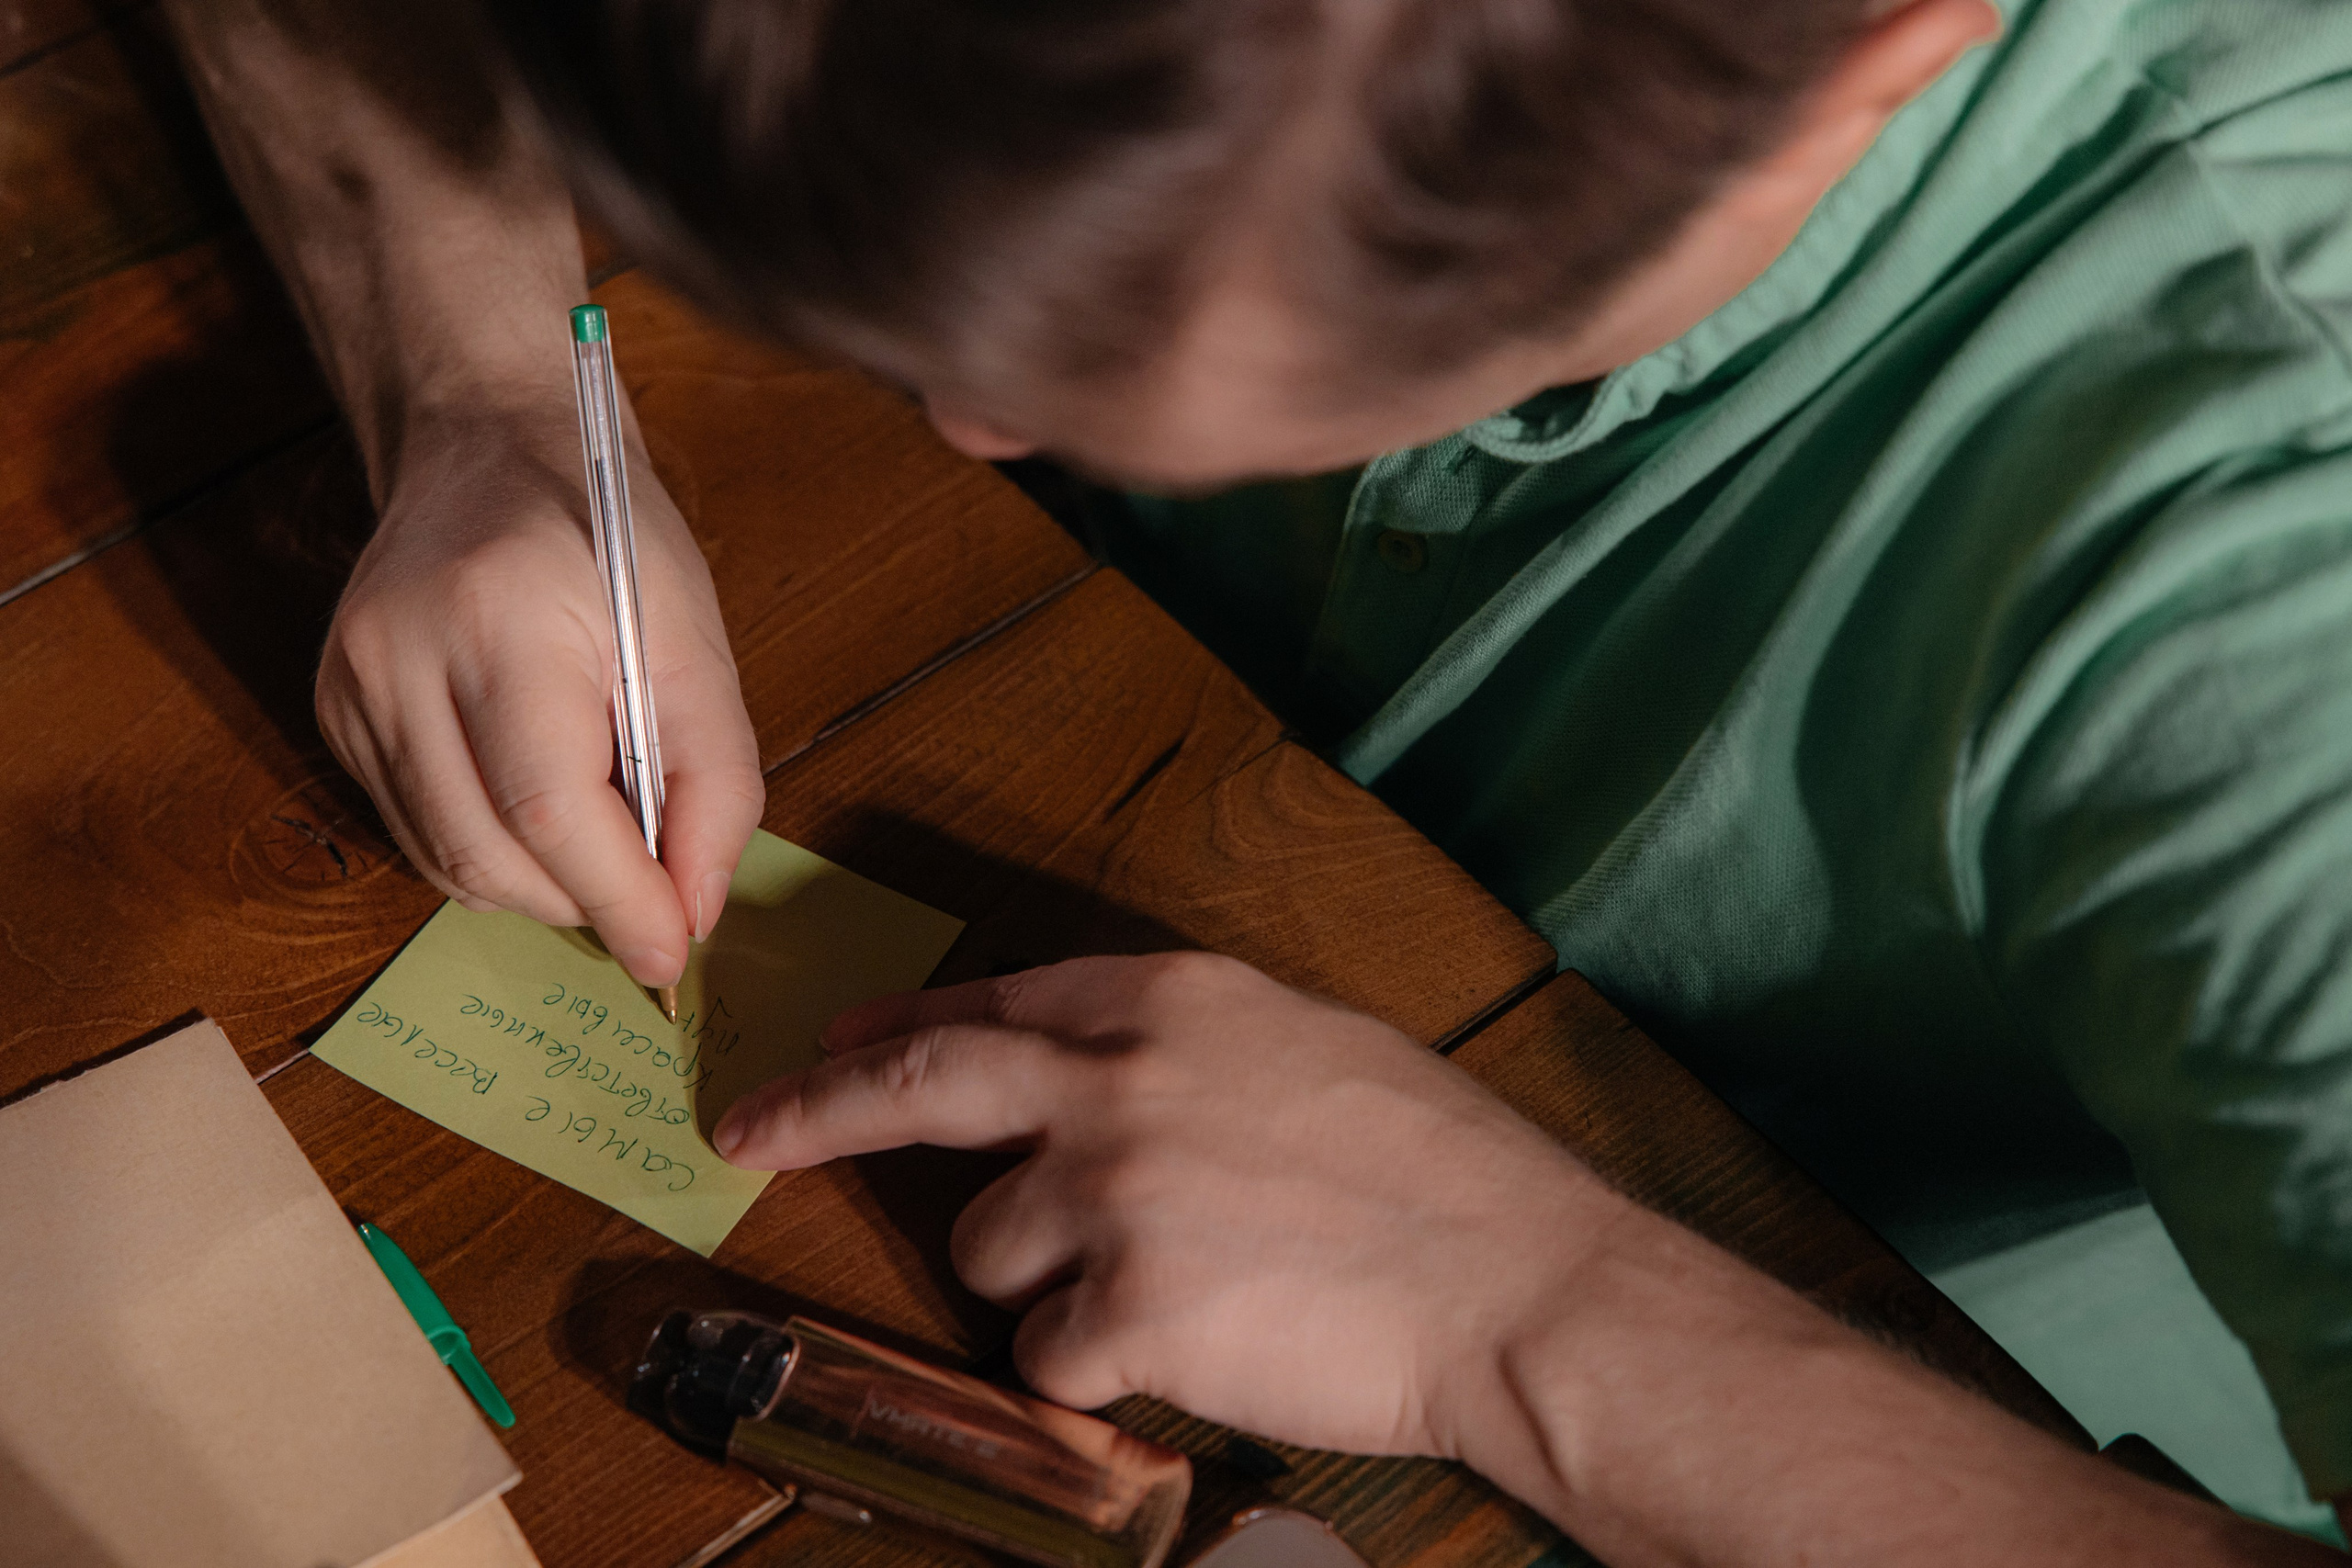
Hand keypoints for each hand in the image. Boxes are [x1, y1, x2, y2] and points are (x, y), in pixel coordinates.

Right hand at [317, 404, 764, 984]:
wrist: (485, 444)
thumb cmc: (607, 533)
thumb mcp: (696, 639)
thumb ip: (714, 781)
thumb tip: (692, 912)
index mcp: (497, 619)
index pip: (549, 808)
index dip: (618, 898)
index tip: (674, 954)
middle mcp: (398, 658)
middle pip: (489, 853)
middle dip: (585, 901)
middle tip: (654, 891)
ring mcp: (350, 689)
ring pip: (449, 863)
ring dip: (542, 887)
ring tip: (603, 837)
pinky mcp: (333, 712)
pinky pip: (419, 833)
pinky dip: (494, 854)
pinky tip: (539, 808)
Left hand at [711, 953, 1621, 1459]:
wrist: (1518, 1282)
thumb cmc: (1438, 1167)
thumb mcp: (1306, 1045)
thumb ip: (1181, 1048)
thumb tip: (1085, 1073)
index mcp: (1170, 1000)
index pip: (992, 1002)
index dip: (898, 1026)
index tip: (834, 1044)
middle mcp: (1118, 1082)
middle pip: (923, 1085)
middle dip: (816, 1106)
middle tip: (748, 1128)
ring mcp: (1113, 1195)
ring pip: (986, 1248)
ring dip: (1044, 1278)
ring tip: (1168, 1287)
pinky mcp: (1127, 1311)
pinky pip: (1047, 1353)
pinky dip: (1097, 1367)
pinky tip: (1191, 1350)